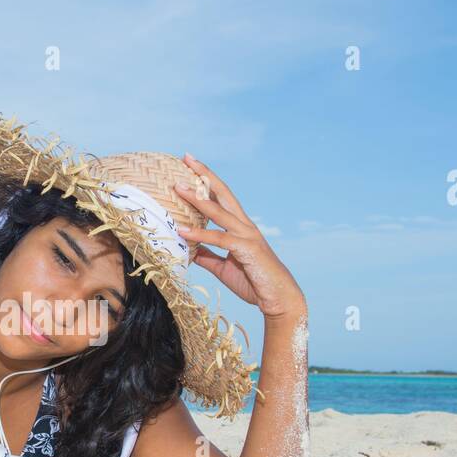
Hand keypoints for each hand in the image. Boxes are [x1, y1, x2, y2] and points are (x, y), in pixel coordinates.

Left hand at [172, 153, 306, 321]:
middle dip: (204, 175)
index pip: (221, 198)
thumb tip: (190, 251)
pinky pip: (219, 239)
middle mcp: (245, 226)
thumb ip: (209, 257)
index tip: (189, 165)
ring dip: (197, 199)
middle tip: (186, 157)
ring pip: (219, 212)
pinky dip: (200, 235)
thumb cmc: (254, 283)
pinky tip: (183, 231)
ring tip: (178, 187)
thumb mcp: (224, 268)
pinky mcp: (247, 249)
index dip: (206, 181)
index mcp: (240, 227)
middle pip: (223, 193)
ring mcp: (247, 235)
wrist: (278, 299)